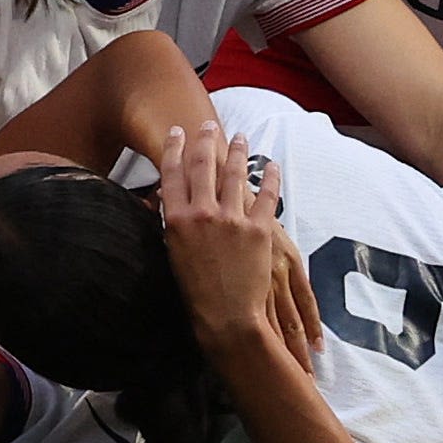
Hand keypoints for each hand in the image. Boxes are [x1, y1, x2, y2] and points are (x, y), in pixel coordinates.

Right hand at [158, 122, 321, 372]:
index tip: (177, 132)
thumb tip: (170, 203)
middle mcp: (202, 212)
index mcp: (176, 219)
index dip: (174, 148)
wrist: (226, 317)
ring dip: (236, 151)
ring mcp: (232, 218)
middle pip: (202, 164)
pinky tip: (271, 165)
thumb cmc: (196, 293)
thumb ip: (173, 224)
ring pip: (234, 173)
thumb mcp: (173, 254)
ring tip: (239, 137)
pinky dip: (270, 177)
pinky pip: (267, 195)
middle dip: (205, 140)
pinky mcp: (259, 228)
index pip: (172, 172)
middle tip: (209, 125)